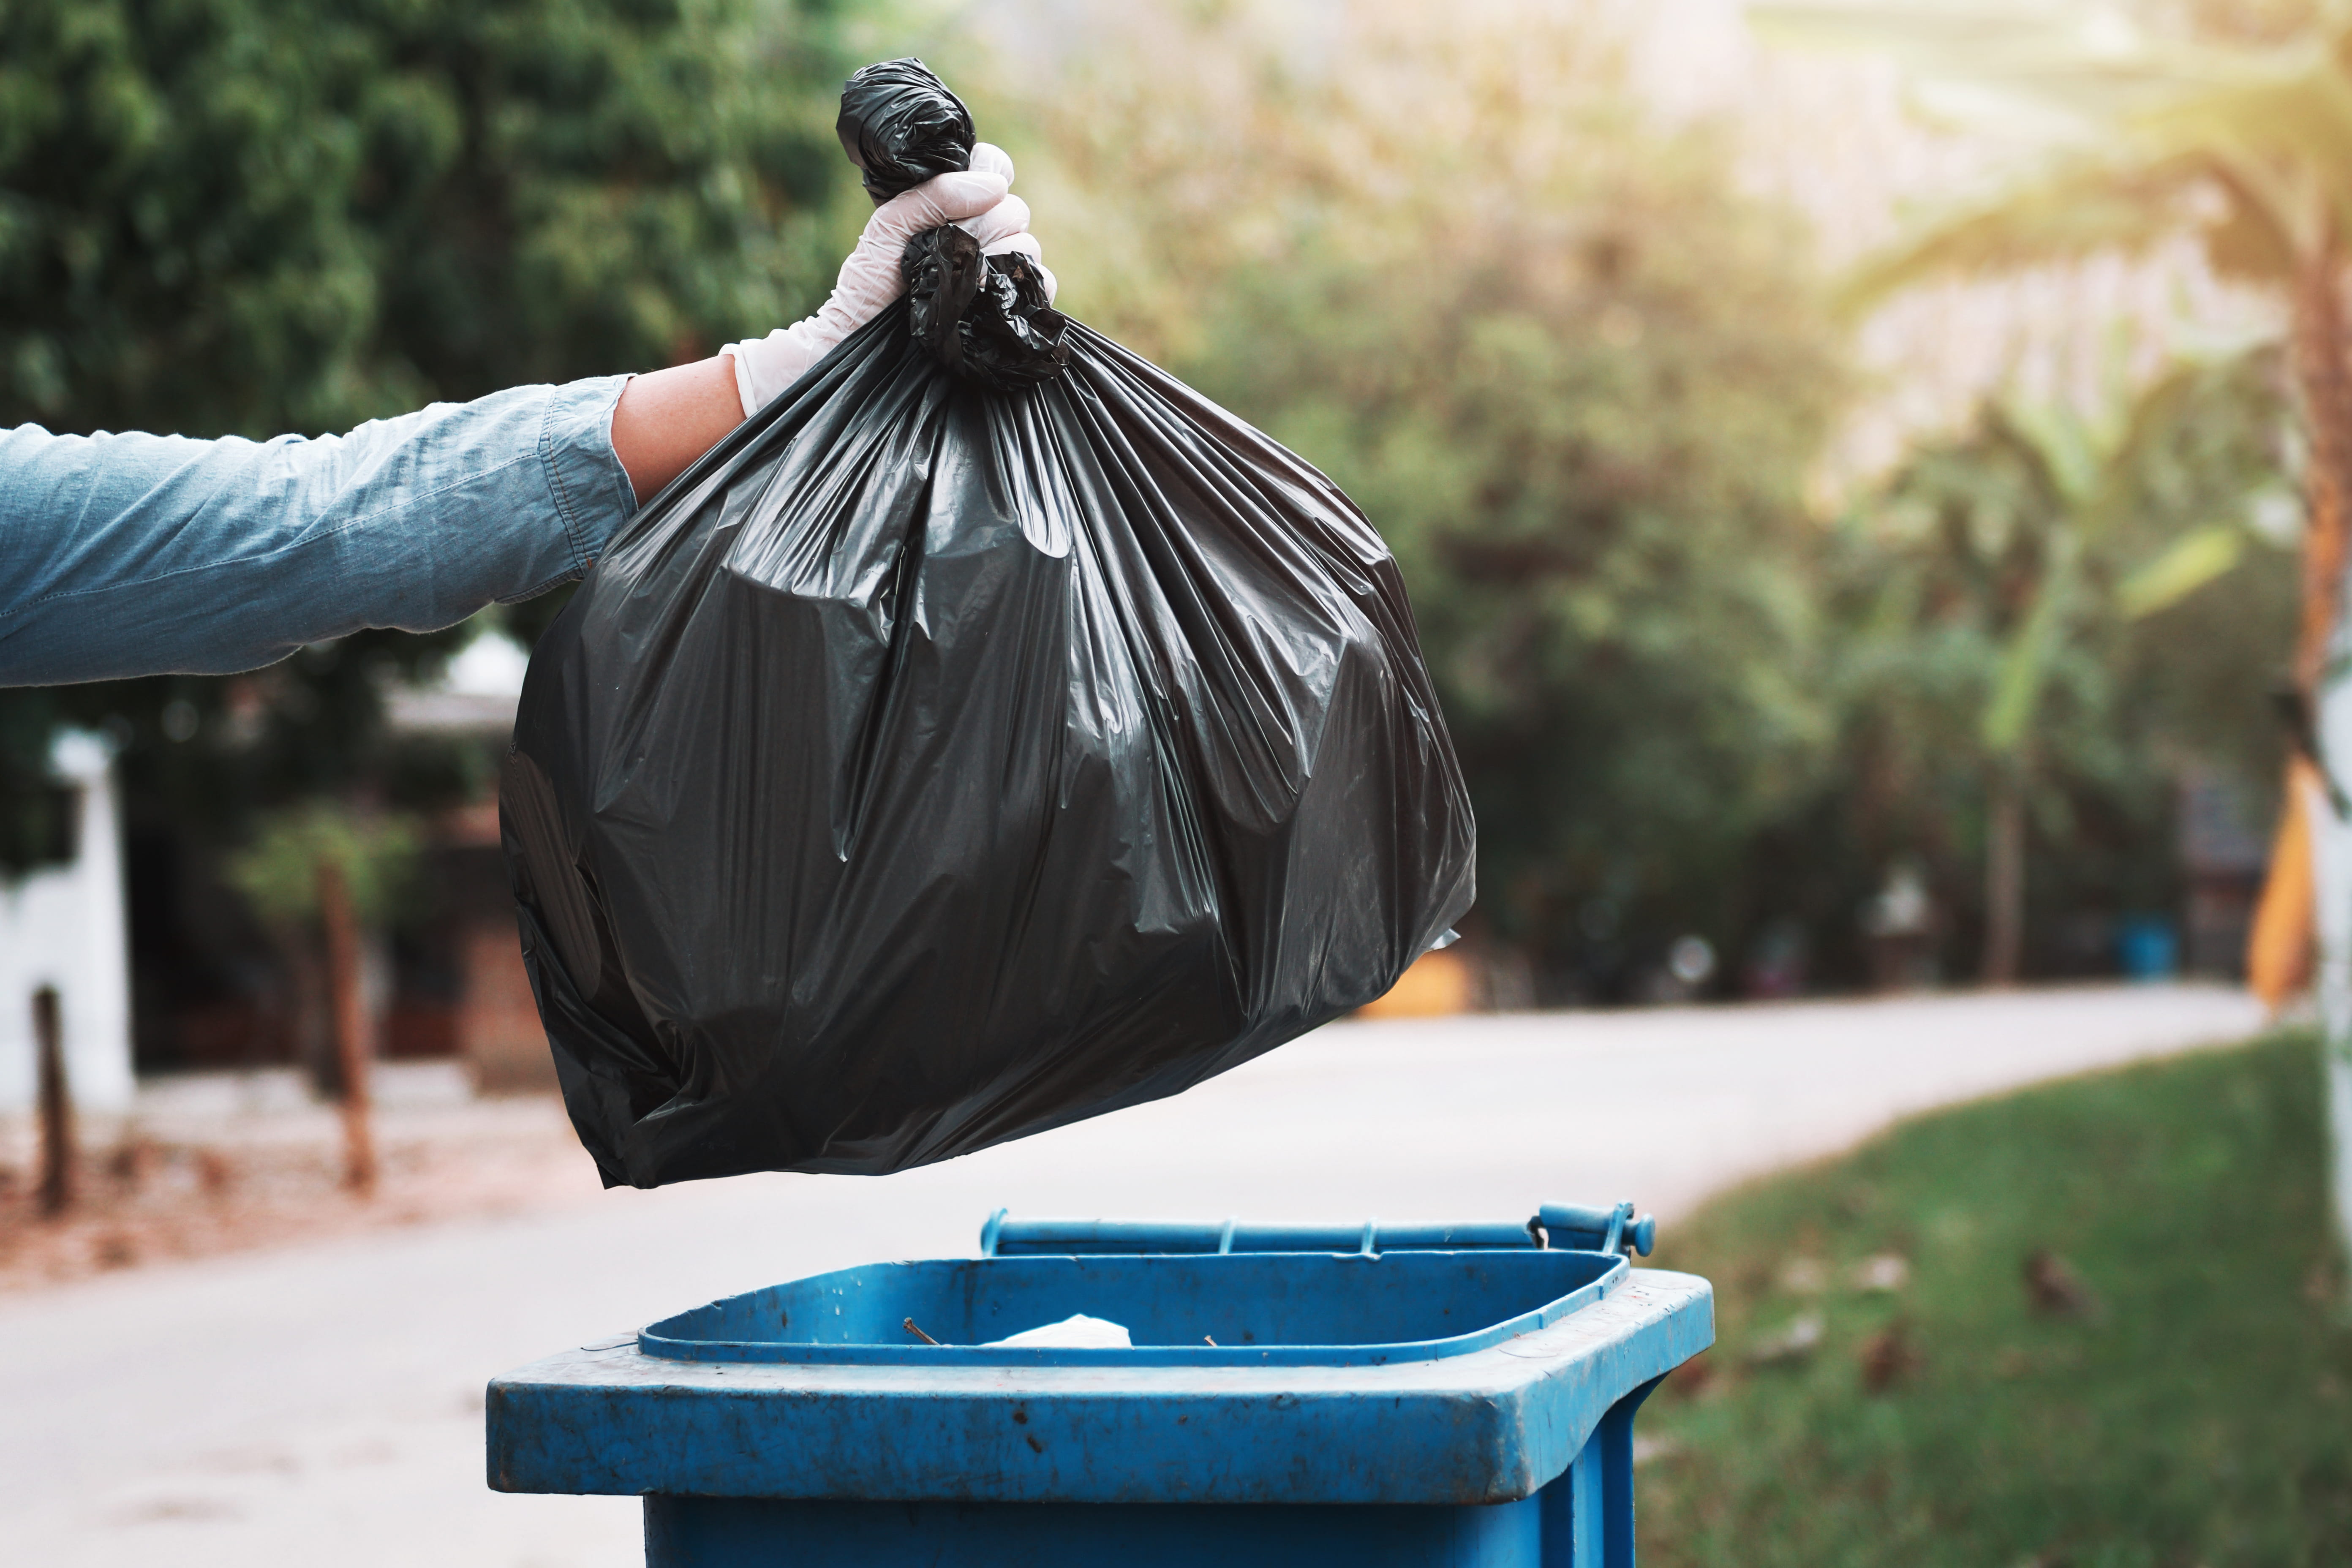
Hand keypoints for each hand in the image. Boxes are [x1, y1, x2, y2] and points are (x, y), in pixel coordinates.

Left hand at [725, 143, 1049, 415]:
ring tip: (965, 279)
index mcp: (955, 206)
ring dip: (1000, 257)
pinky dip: (1025, 287)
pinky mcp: (1010, 306)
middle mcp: (982, 234)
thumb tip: (994, 187)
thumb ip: (933, 194)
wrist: (864, 341)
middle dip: (986, 224)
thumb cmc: (869, 285)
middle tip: (953, 248)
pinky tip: (993, 295)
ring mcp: (999, 270)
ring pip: (1028, 244)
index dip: (992, 173)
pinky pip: (1042, 285)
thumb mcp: (889, 226)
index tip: (976, 194)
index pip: (995, 169)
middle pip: (1015, 208)